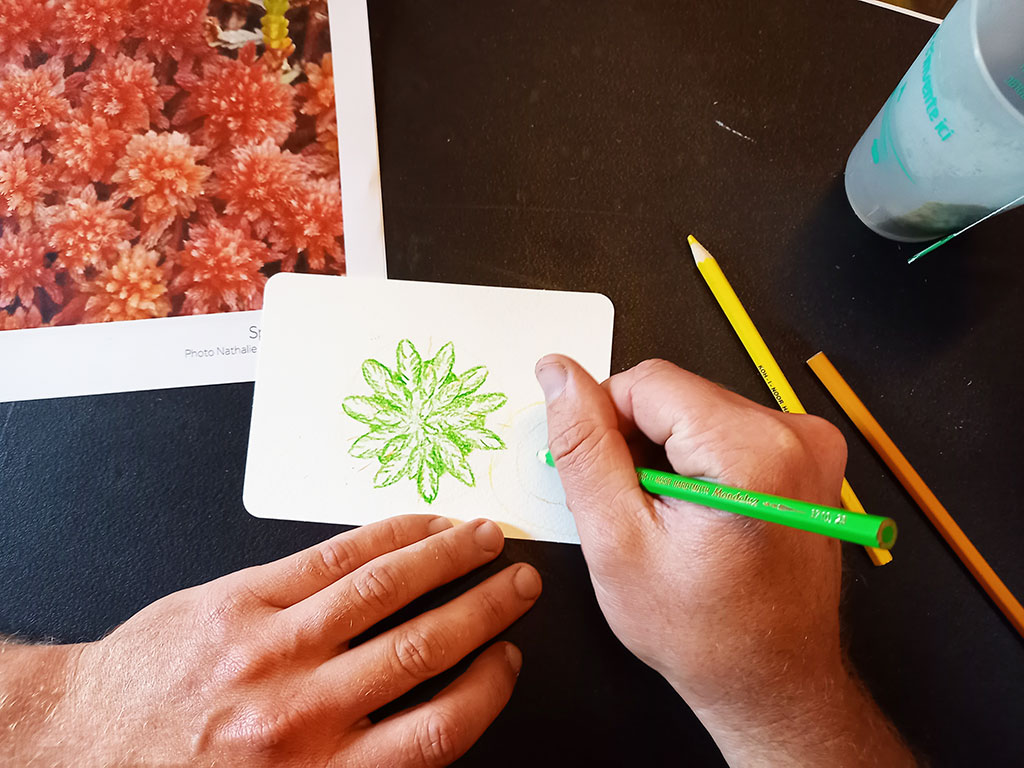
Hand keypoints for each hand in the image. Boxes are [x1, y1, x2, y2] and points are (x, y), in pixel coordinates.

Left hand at [0, 516, 541, 766]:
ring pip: (386, 591)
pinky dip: (387, 536)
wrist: (82, 747)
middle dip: (484, 610)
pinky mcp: (241, 598)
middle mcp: (302, 712)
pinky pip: (332, 558)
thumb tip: (435, 718)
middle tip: (520, 585)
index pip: (438, 728)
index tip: (505, 659)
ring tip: (486, 540)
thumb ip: (358, 763)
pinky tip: (419, 526)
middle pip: (424, 649)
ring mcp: (272, 647)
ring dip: (449, 559)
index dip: (487, 687)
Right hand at [537, 356, 913, 765]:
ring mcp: (809, 442)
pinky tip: (694, 513)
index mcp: (753, 449)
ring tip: (665, 519)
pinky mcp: (807, 456)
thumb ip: (584, 447)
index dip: (603, 423)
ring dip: (664, 454)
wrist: (774, 682)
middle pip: (675, 395)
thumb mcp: (617, 541)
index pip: (646, 381)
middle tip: (632, 512)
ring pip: (696, 410)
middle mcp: (794, 432)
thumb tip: (558, 373)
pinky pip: (725, 428)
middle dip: (636, 442)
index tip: (599, 480)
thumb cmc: (704, 632)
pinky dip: (695, 461)